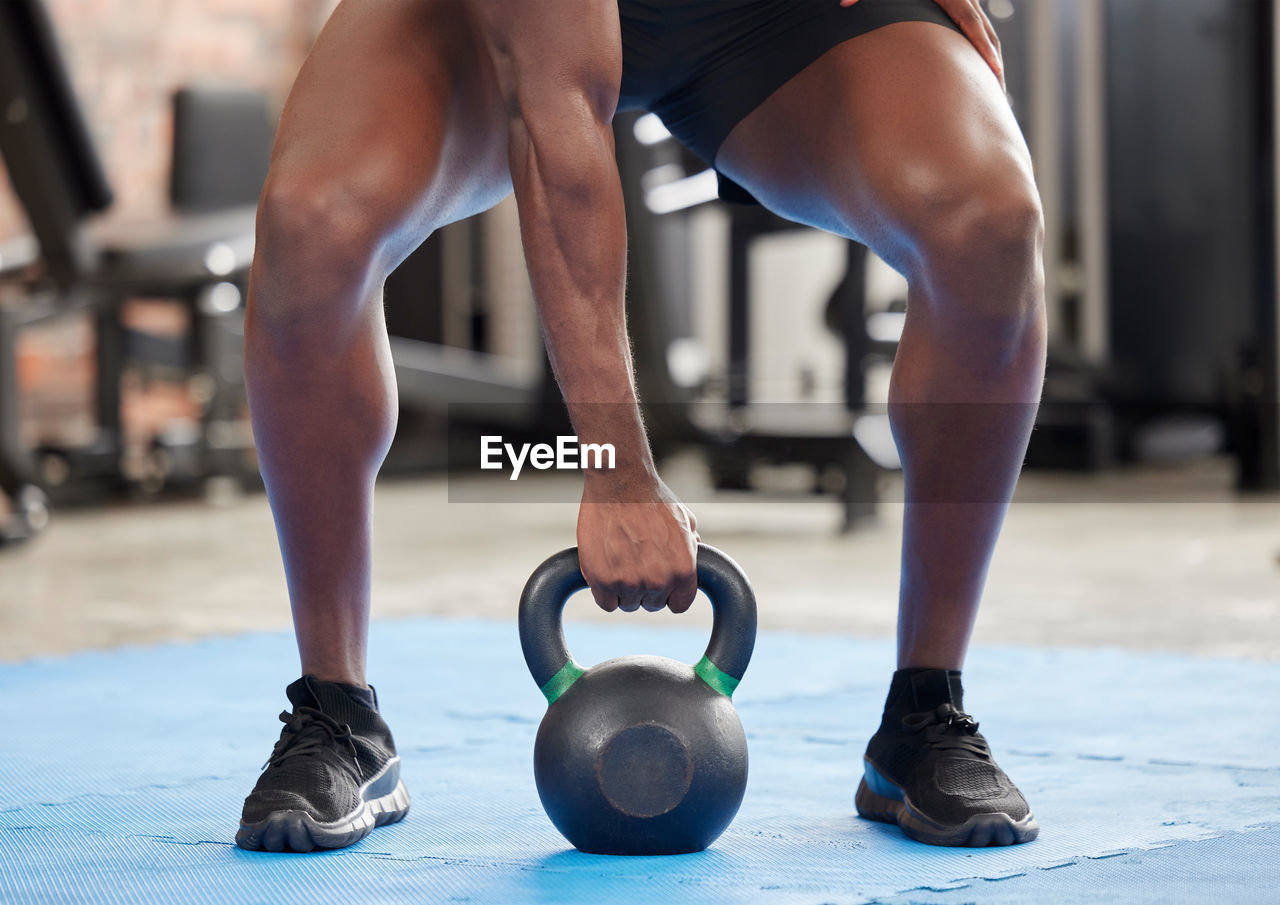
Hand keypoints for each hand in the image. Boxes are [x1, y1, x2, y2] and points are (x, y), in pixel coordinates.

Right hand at [577, 472, 699, 612]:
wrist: (619, 482)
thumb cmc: (650, 497)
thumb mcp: (683, 520)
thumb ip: (690, 545)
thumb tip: (695, 553)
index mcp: (683, 570)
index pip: (679, 604)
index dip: (669, 594)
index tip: (659, 584)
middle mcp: (659, 581)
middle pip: (651, 604)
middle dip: (645, 588)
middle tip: (635, 563)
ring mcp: (629, 582)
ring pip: (628, 603)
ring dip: (623, 588)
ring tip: (619, 560)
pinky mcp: (602, 579)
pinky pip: (606, 602)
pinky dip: (604, 591)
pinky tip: (605, 570)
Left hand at [840, 0, 1004, 89]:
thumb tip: (842, 3)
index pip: (971, 23)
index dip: (983, 47)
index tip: (994, 70)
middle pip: (986, 32)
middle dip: (994, 63)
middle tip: (998, 96)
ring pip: (985, 31)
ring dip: (990, 58)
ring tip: (993, 88)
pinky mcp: (961, 3)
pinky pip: (976, 28)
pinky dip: (981, 48)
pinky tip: (979, 69)